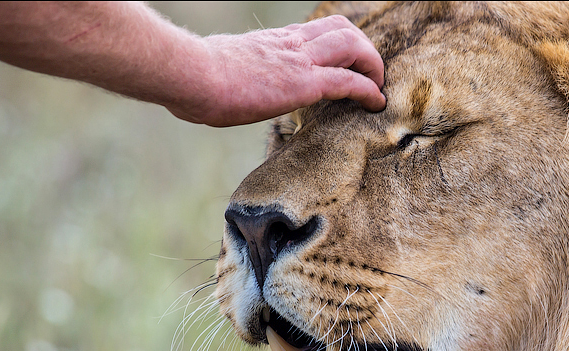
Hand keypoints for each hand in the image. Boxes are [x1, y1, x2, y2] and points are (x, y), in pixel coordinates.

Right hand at [168, 15, 385, 126]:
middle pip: (341, 29)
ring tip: (378, 87)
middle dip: (363, 48)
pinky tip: (377, 103)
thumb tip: (215, 91)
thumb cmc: (191, 78)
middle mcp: (289, 44)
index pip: (312, 32)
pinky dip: (369, 90)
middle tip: (370, 74)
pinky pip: (348, 81)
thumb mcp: (217, 70)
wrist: (189, 74)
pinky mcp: (304, 82)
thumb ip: (229, 76)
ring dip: (372, 65)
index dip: (335, 44)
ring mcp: (298, 60)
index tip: (343, 63)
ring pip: (352, 45)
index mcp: (270, 42)